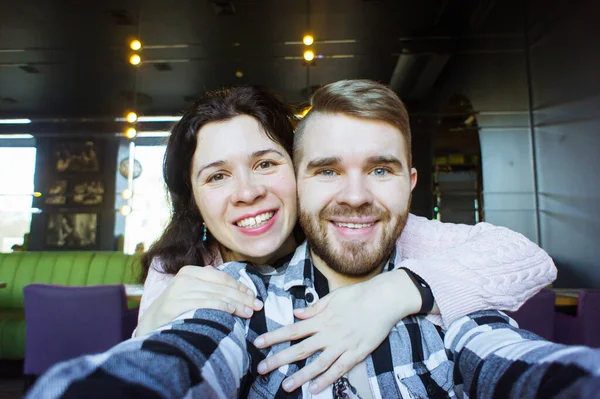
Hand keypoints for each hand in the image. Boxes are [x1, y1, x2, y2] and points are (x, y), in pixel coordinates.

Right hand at [135, 265, 262, 335]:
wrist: (150, 325)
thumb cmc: (178, 310)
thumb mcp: (193, 293)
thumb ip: (212, 288)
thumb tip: (242, 292)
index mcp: (190, 271)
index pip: (222, 277)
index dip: (240, 286)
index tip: (254, 296)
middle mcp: (184, 277)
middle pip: (221, 287)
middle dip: (242, 296)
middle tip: (257, 306)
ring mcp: (177, 291)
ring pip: (215, 295)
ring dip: (235, 304)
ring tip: (249, 312)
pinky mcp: (173, 305)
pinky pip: (202, 304)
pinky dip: (219, 307)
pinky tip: (231, 312)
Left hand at [253, 269, 421, 392]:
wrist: (385, 299)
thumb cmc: (360, 295)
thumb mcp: (334, 296)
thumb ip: (314, 307)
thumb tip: (297, 312)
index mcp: (321, 319)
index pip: (292, 329)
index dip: (274, 337)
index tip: (258, 343)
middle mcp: (329, 334)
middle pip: (300, 349)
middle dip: (279, 359)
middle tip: (262, 368)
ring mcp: (342, 345)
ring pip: (317, 364)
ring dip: (300, 376)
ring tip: (285, 386)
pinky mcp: (357, 353)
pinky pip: (339, 370)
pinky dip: (327, 380)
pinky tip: (315, 389)